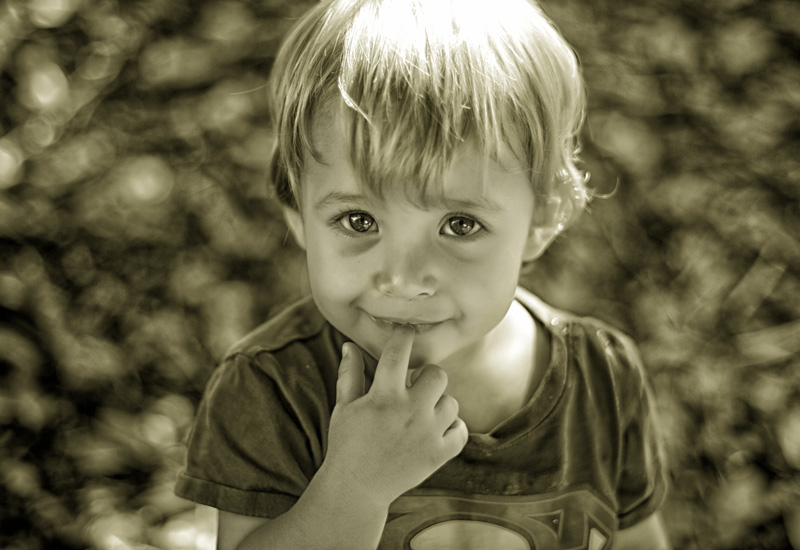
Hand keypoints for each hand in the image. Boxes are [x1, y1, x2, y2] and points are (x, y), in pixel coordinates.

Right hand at [322, 325, 468, 508]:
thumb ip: (350, 374)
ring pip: (451, 402)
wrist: (356, 489)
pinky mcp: (438, 454)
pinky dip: (452, 427)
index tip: (406, 331)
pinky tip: (435, 428)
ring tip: (421, 412)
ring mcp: (427, 434)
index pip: (399, 353)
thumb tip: (350, 345)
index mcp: (384, 396)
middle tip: (414, 386)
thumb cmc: (347, 444)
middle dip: (427, 376)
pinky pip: (461, 430)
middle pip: (437, 374)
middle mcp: (410, 411)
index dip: (404, 335)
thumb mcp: (344, 407)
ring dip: (438, 403)